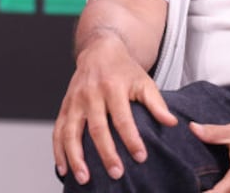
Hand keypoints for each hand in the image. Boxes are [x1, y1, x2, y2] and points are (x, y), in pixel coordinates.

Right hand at [52, 35, 177, 184]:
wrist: (99, 51)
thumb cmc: (124, 70)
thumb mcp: (143, 81)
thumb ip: (156, 103)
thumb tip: (171, 123)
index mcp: (112, 87)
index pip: (122, 117)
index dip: (131, 138)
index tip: (141, 157)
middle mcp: (91, 94)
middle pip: (97, 128)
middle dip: (106, 153)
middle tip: (116, 173)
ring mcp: (75, 101)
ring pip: (71, 132)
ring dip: (76, 157)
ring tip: (84, 178)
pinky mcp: (65, 107)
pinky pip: (58, 130)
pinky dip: (59, 150)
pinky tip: (64, 168)